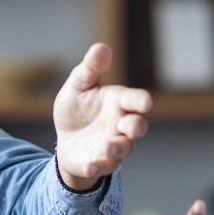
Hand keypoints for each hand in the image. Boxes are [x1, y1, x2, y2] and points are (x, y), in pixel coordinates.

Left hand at [53, 43, 152, 189]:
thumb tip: (101, 47)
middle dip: (136, 127)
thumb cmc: (78, 108)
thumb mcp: (78, 85)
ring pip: (122, 149)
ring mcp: (111, 146)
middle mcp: (119, 125)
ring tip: (108, 146)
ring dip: (117, 148)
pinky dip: (98, 167)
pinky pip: (102, 167)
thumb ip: (90, 69)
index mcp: (117, 103)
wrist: (66, 138)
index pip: (134, 100)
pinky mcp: (99, 163)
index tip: (147, 102)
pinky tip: (91, 165)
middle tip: (131, 127)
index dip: (141, 101)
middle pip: (136, 127)